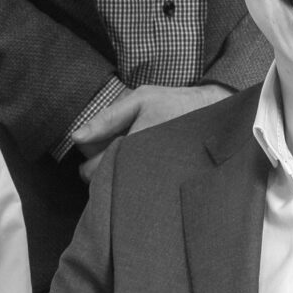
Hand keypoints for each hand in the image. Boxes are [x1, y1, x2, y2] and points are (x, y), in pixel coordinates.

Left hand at [69, 84, 233, 179]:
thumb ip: (108, 118)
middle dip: (100, 171)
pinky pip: (136, 193)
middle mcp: (138, 171)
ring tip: (131, 157)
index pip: (91, 169)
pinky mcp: (164, 188)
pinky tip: (143, 167)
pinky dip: (132, 182)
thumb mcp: (141, 99)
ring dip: (116, 177)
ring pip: (118, 191)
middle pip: (101, 185)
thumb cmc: (175, 105)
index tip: (102, 144)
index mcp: (129, 148)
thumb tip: (77, 137)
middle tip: (116, 149)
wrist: (215, 117)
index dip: (89, 158)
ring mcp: (151, 182)